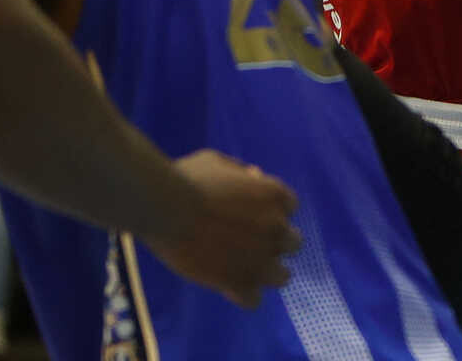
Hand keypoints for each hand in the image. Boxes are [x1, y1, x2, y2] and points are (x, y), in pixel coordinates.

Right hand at [147, 150, 300, 309]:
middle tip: (251, 239)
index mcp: (274, 196)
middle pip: (293, 242)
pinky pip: (253, 300)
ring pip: (281, 276)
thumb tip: (251, 179)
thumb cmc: (189, 178)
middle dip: (276, 240)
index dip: (271, 207)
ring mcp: (260, 259)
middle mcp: (276, 228)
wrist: (167, 207)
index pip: (290, 205)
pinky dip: (242, 294)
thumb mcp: (218, 161)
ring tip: (246, 267)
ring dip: (267, 271)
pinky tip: (227, 284)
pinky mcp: (238, 283)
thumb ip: (239, 173)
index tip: (252, 208)